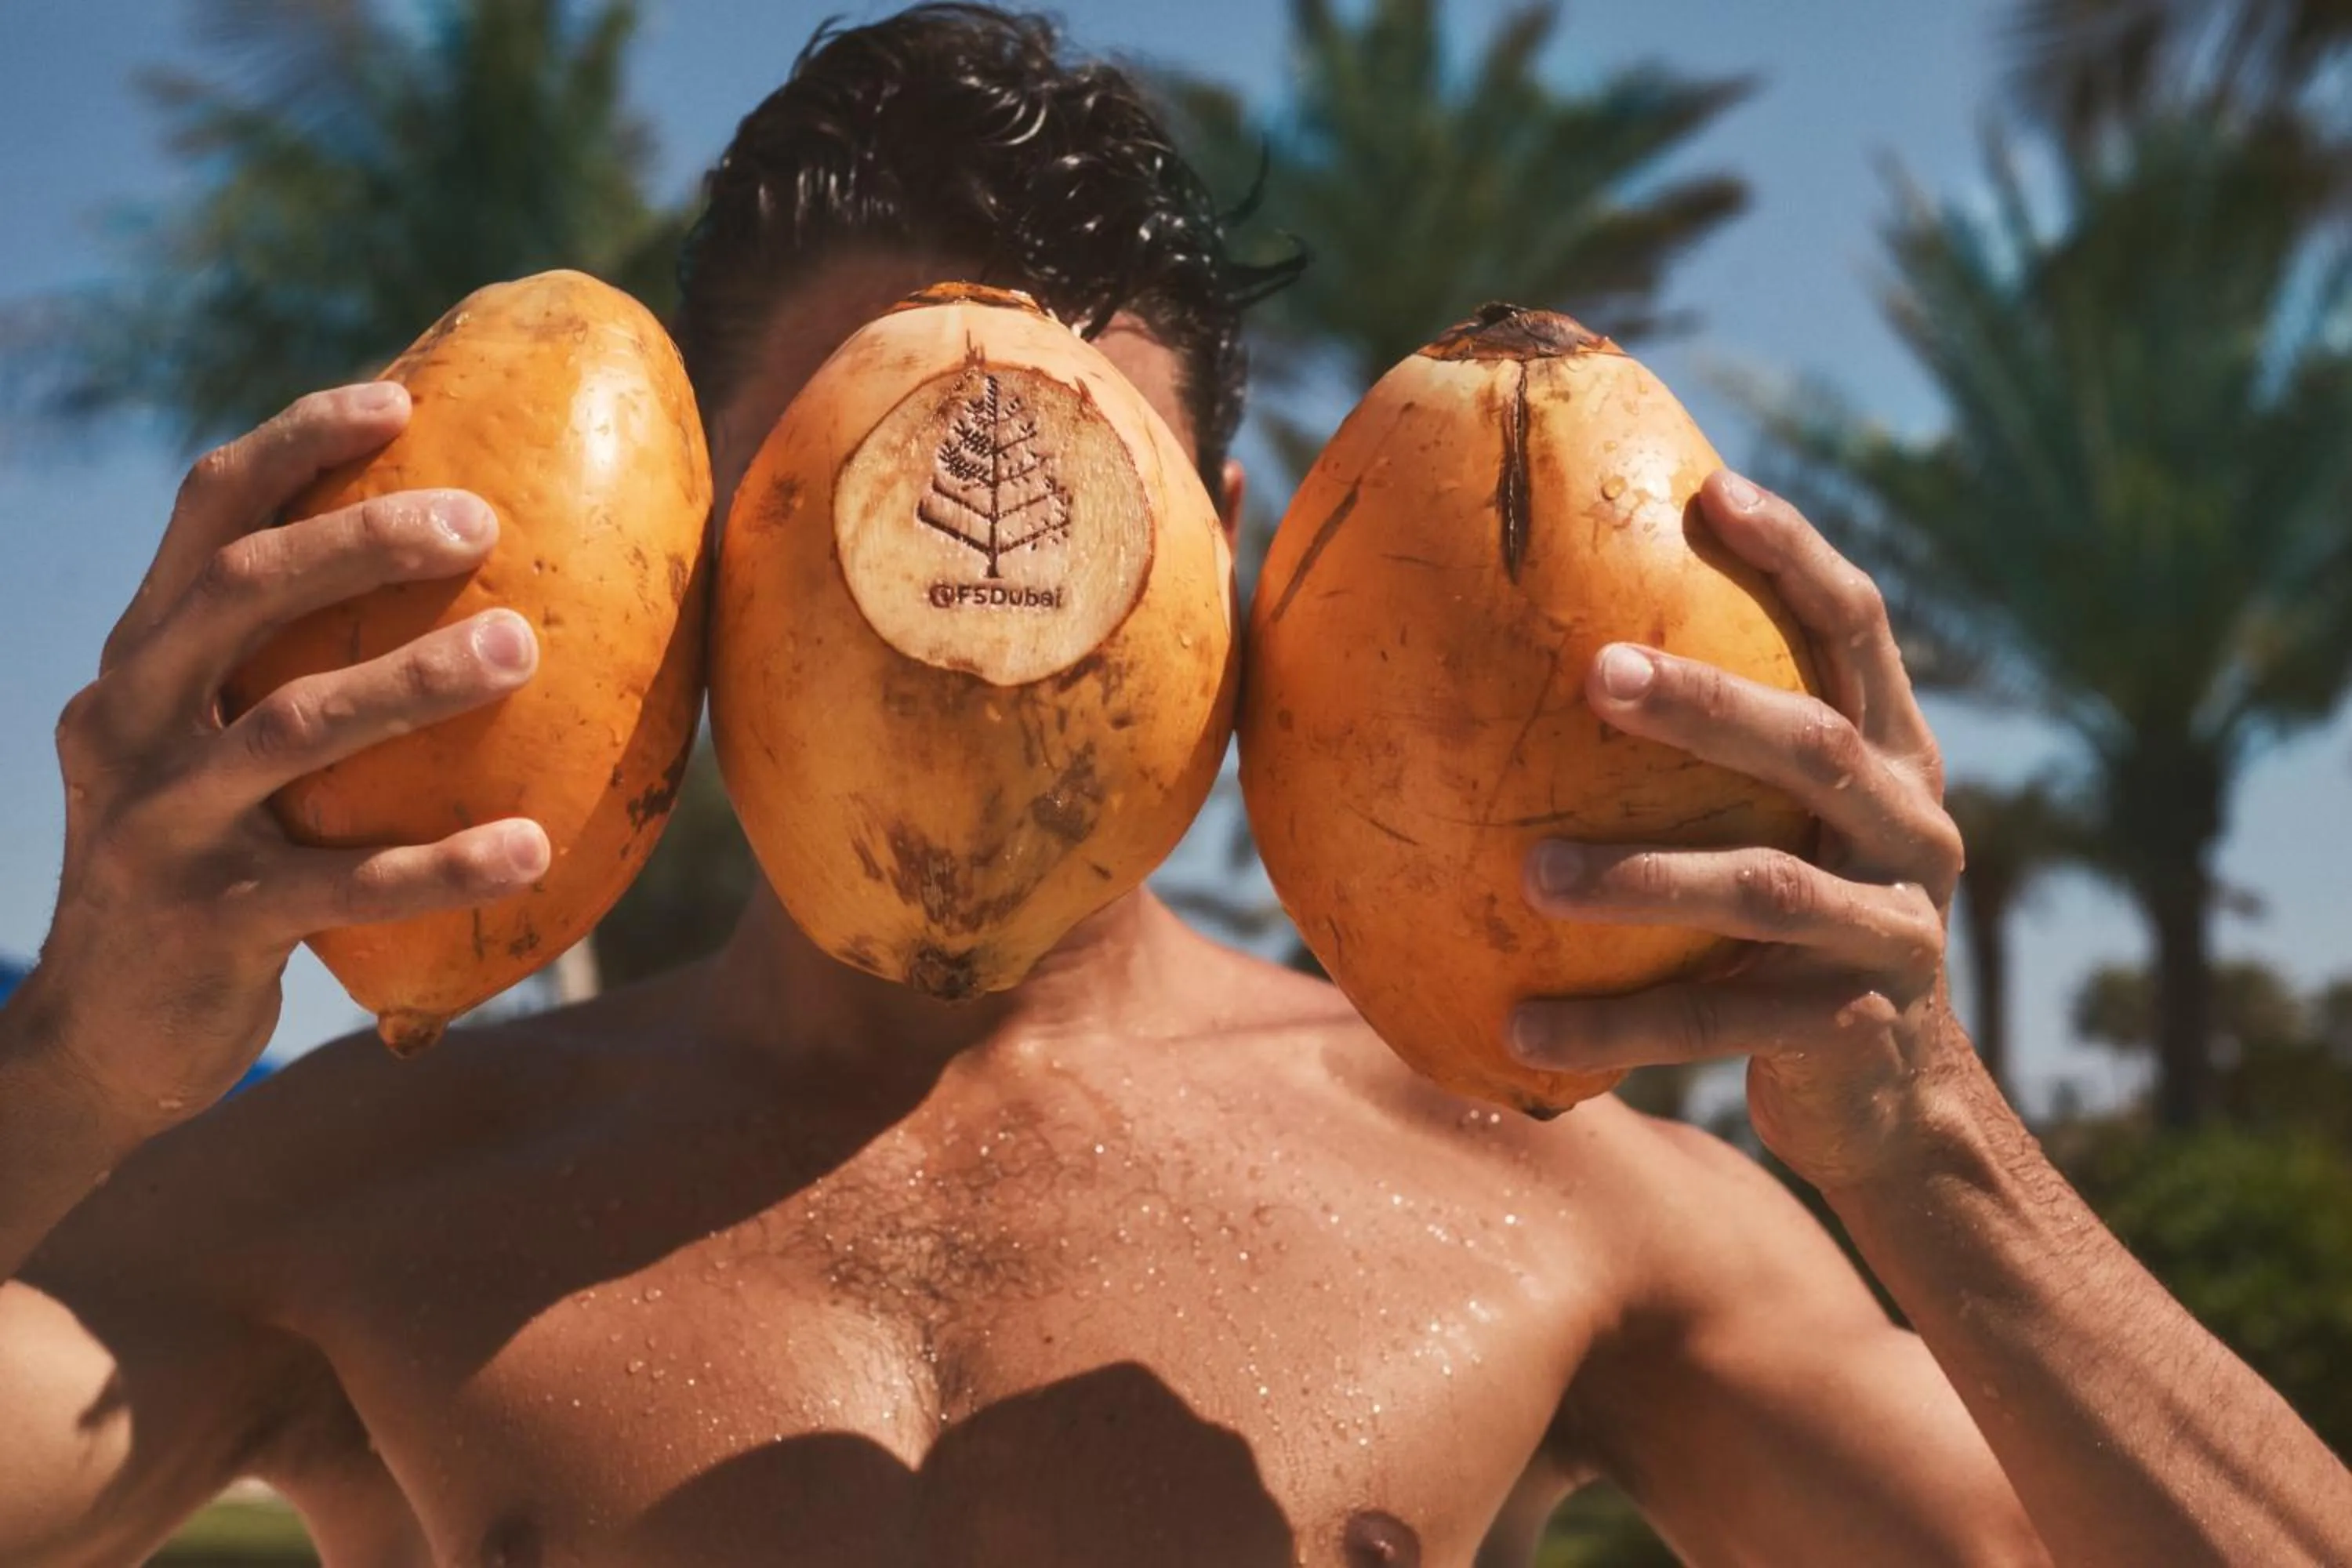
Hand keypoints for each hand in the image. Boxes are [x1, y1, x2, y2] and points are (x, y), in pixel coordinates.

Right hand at [23, 384, 547, 1140]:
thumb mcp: (216, 757)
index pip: (206, 514)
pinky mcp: (202, 922)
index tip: (402, 401)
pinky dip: (440, 864)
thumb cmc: (206, 870)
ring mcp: (157, 822)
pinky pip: (338, 884)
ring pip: (291, 728)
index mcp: (141, 661)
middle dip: (358, 540)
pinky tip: (533, 849)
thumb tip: (469, 596)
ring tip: (524, 650)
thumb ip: (290, 678)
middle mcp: (128, 720)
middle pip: (239, 591)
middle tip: (484, 520)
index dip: (297, 444)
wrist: (98, 1037)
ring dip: (412, 682)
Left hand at [1505, 470, 1968, 1189]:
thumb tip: (1541, 653)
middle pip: (1819, 746)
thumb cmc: (1788, 936)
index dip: (1798, 556)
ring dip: (1643, 878)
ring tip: (1529, 872)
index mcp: (1896, 758)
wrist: (1890, 1102)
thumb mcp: (1774, 831)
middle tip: (1596, 671)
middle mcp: (1912, 832)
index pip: (1858, 630)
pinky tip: (1519, 1027)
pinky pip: (1720, 1024)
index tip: (1714, 490)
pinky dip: (1618, 1025)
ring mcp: (1893, 934)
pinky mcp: (1854, 1030)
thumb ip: (1709, 761)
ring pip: (1766, 889)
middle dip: (1710, 703)